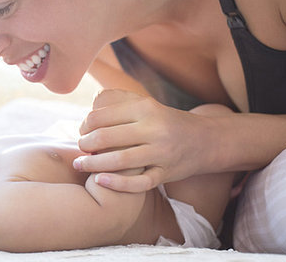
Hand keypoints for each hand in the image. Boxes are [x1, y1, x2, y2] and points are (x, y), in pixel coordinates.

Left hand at [74, 89, 218, 192]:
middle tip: (79, 148)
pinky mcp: (166, 173)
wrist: (206, 140)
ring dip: (93, 164)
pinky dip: (117, 183)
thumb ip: (121, 101)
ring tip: (80, 164)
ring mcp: (162, 153)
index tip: (81, 131)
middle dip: (85, 144)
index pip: (102, 116)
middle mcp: (154, 129)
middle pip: (107, 138)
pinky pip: (138, 183)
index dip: (85, 125)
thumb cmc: (165, 121)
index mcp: (145, 108)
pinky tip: (100, 180)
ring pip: (119, 161)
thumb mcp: (147, 105)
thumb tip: (91, 102)